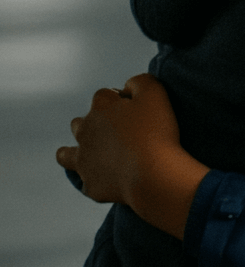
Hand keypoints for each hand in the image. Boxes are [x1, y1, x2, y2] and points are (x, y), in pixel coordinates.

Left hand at [56, 74, 208, 239]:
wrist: (153, 175)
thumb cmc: (155, 131)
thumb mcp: (155, 93)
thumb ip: (139, 81)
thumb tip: (128, 86)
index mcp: (100, 108)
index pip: (104, 95)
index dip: (120, 98)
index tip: (137, 108)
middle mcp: (85, 132)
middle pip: (81, 122)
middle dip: (96, 123)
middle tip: (122, 131)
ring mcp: (84, 161)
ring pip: (66, 154)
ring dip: (77, 150)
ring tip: (95, 154)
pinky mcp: (90, 185)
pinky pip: (87, 181)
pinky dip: (96, 178)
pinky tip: (110, 178)